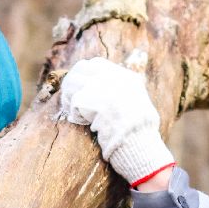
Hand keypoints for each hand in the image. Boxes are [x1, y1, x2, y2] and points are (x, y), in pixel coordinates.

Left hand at [57, 57, 174, 188]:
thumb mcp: (137, 103)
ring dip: (69, 97)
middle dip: (72, 83)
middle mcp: (114, 78)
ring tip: (73, 111)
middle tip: (70, 99)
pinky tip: (80, 121)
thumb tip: (100, 88)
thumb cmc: (139, 131)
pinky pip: (74, 102)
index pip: (96, 64)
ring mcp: (103, 88)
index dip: (84, 74)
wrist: (139, 144)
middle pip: (81, 69)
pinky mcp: (94, 101)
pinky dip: (74, 113)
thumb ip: (122, 91)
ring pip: (73, 83)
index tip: (80, 87)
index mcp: (126, 77)